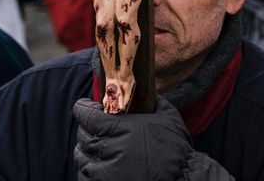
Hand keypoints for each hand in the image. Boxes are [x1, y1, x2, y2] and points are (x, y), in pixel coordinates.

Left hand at [73, 97, 189, 180]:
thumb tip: (144, 91)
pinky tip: (101, 166)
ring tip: (99, 148)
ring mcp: (104, 171)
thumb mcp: (167, 117)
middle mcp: (107, 149)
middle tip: (96, 128)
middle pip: (82, 136)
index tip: (86, 107)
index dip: (84, 109)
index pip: (85, 115)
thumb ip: (152, 101)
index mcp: (119, 128)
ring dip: (87, 150)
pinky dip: (89, 169)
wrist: (182, 180)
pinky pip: (85, 176)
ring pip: (81, 157)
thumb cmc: (176, 149)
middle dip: (87, 129)